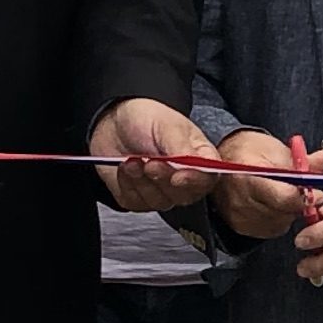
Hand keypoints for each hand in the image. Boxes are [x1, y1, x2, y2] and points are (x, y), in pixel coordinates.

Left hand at [90, 96, 220, 211]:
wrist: (113, 124)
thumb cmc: (145, 120)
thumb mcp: (167, 125)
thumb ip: (182, 148)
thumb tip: (197, 167)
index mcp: (199, 158)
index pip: (208, 178)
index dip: (195, 181)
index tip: (177, 176)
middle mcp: (185, 178)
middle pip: (184, 195)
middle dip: (163, 179)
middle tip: (149, 162)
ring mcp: (163, 191)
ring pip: (160, 201)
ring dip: (142, 180)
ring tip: (132, 160)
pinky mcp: (142, 199)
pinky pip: (138, 202)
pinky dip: (128, 184)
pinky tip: (126, 168)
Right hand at [210, 130, 321, 240]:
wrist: (220, 161)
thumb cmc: (248, 152)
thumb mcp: (275, 148)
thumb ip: (302, 159)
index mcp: (249, 175)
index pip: (284, 197)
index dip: (305, 197)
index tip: (317, 193)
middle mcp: (240, 198)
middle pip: (284, 213)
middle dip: (299, 204)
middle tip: (303, 192)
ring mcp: (238, 215)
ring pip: (280, 223)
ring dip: (290, 213)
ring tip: (285, 196)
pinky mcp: (239, 227)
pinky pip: (270, 230)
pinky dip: (279, 219)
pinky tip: (275, 206)